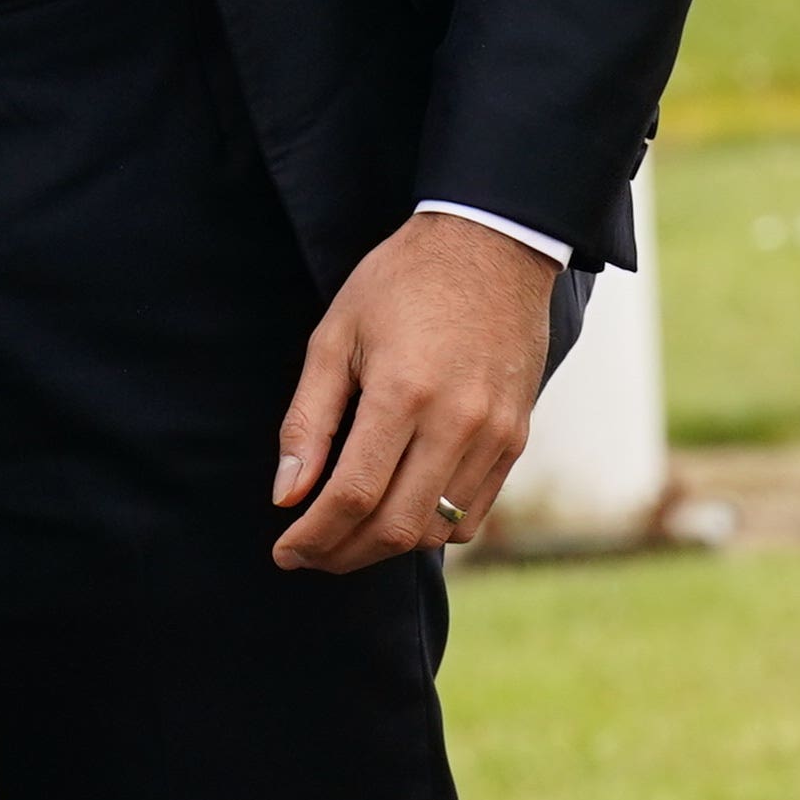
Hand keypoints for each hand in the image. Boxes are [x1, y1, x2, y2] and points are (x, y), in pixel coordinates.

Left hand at [271, 210, 556, 572]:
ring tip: (345, 537)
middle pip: (395, 527)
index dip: (312, 535)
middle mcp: (457, 422)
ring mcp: (495, 434)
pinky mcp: (516, 438)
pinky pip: (472, 514)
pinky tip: (398, 514)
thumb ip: (309, 420)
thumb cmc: (401, 282)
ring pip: (436, 531)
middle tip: (307, 554)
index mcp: (403, 392)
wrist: (492, 245)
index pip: (351, 495)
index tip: (284, 550)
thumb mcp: (336, 335)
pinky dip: (431, 531)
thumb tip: (286, 496)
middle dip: (341, 554)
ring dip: (384, 548)